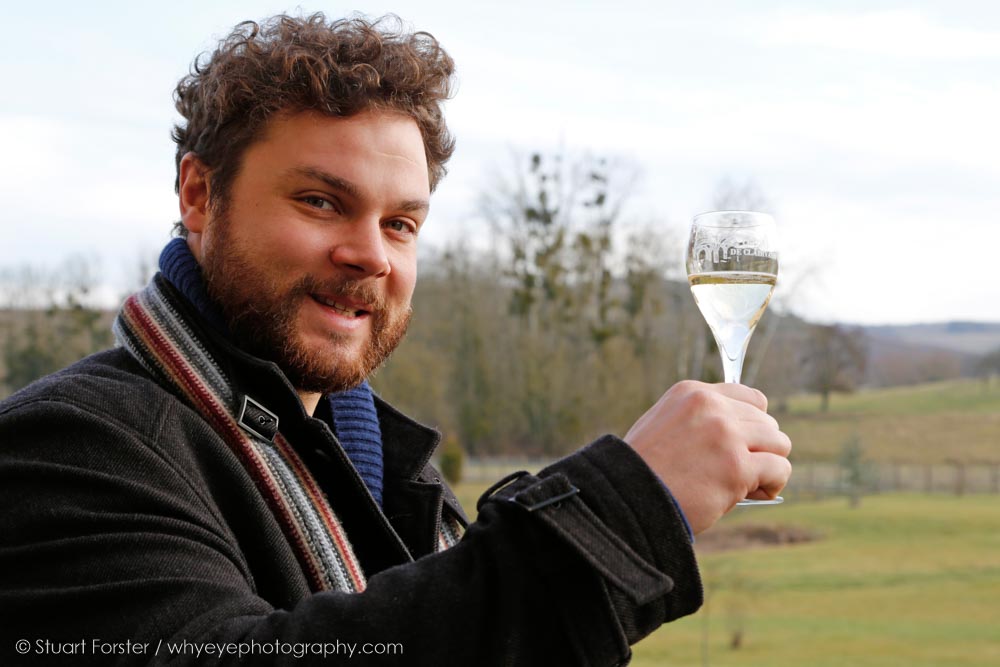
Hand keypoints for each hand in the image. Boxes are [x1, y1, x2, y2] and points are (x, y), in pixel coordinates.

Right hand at [624, 381, 791, 534]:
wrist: (627, 497)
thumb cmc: (645, 470)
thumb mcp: (666, 424)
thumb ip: (701, 419)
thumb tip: (746, 435)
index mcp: (693, 393)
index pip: (751, 398)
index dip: (753, 424)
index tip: (742, 445)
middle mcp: (711, 407)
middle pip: (768, 422)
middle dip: (759, 449)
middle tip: (740, 471)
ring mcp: (726, 435)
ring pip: (779, 443)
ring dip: (769, 464)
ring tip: (749, 483)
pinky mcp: (736, 467)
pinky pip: (779, 470)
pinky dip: (772, 484)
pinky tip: (753, 494)